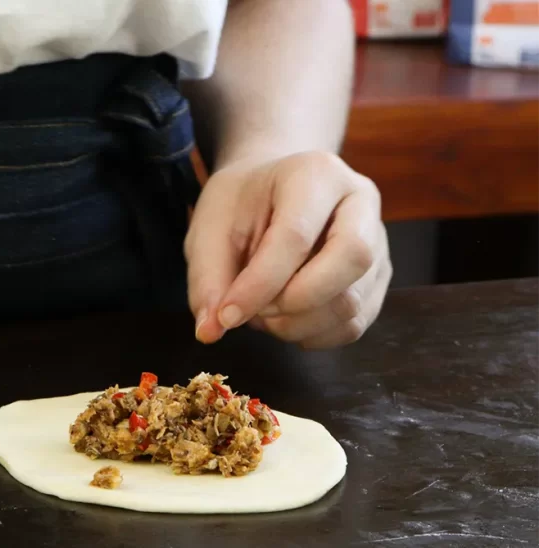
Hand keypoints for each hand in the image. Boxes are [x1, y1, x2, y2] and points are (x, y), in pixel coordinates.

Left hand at [185, 150, 391, 348]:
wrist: (270, 195)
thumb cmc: (241, 208)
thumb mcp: (209, 231)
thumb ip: (208, 280)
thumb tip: (209, 332)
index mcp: (316, 174)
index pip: (296, 235)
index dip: (259, 285)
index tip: (226, 315)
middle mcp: (360, 202)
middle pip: (352, 259)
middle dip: (295, 302)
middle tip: (257, 311)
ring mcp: (377, 242)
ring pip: (352, 302)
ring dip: (298, 325)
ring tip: (265, 313)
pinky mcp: (377, 279)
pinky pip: (354, 325)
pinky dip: (314, 336)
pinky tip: (286, 321)